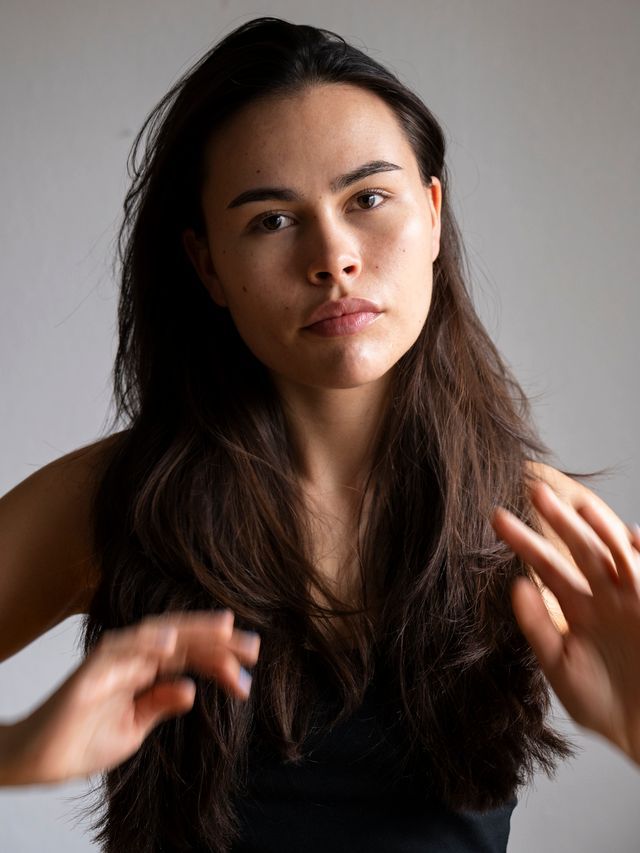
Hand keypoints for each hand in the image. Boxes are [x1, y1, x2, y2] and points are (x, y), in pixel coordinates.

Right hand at [0, 609, 259, 785]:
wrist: (40, 761)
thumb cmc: (84, 739)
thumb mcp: (135, 727)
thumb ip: (161, 703)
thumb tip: (193, 689)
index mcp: (146, 671)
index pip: (190, 656)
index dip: (220, 659)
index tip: (250, 669)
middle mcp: (132, 660)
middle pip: (181, 640)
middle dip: (218, 641)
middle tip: (254, 647)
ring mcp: (111, 662)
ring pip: (156, 635)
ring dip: (191, 631)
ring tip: (223, 629)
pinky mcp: (89, 674)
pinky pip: (118, 652)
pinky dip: (143, 645)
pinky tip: (169, 645)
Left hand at [491, 481, 639, 765]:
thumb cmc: (603, 706)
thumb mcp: (559, 665)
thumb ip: (538, 625)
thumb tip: (516, 584)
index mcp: (577, 608)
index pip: (546, 564)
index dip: (523, 541)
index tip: (497, 518)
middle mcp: (604, 597)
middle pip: (578, 547)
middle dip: (557, 519)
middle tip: (532, 489)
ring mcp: (632, 599)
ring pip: (613, 553)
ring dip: (597, 526)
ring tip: (576, 503)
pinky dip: (637, 551)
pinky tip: (627, 534)